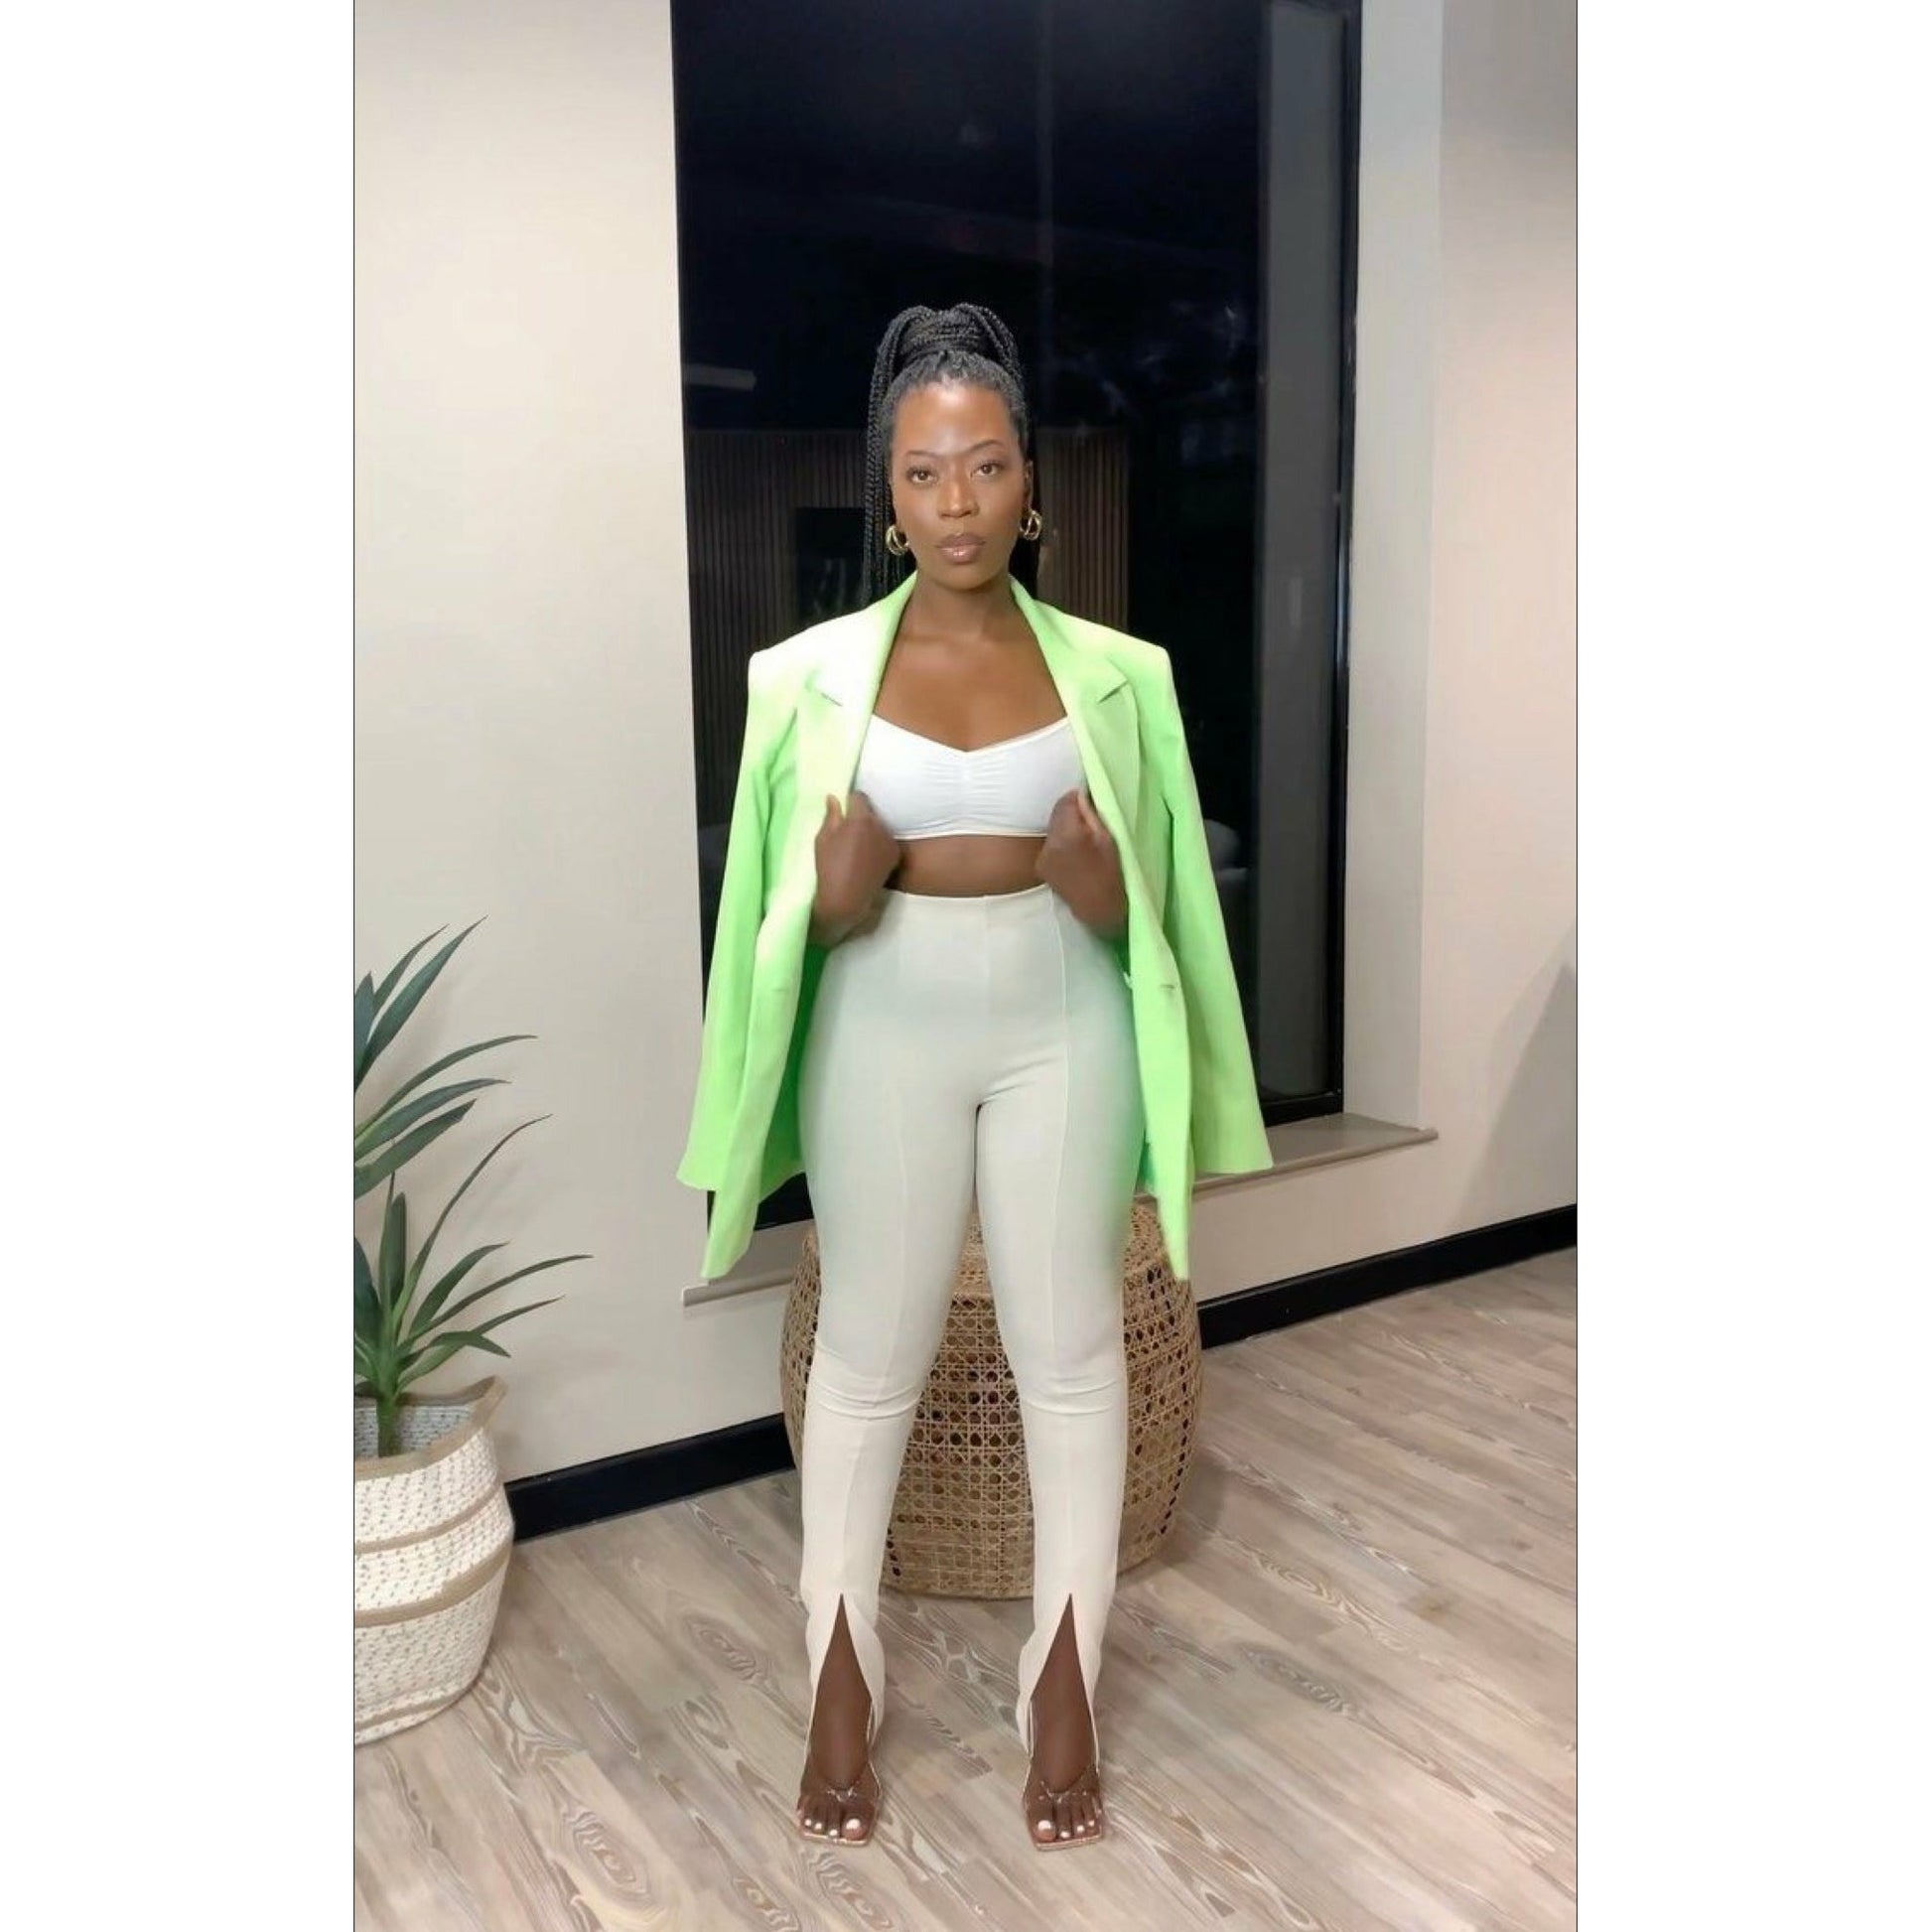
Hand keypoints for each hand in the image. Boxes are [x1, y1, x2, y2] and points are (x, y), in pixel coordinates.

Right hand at [812, 790, 900, 941]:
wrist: (847, 899)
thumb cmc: (829, 869)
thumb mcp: (823, 840)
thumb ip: (831, 816)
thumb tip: (834, 798)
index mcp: (859, 820)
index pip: (859, 797)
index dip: (850, 801)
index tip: (844, 810)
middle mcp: (879, 826)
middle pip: (871, 812)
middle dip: (861, 816)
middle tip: (849, 831)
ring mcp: (890, 840)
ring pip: (880, 826)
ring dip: (871, 830)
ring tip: (858, 846)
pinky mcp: (895, 854)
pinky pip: (886, 840)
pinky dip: (879, 844)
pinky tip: (868, 857)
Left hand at [1036, 787, 1126, 939]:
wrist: (1104, 915)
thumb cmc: (1118, 877)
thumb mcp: (1113, 840)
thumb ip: (1096, 813)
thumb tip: (1085, 793)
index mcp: (1069, 835)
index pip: (1067, 799)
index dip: (1082, 798)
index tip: (1095, 804)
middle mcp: (1049, 845)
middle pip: (1058, 813)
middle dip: (1074, 813)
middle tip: (1093, 821)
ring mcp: (1043, 859)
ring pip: (1054, 829)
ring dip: (1067, 828)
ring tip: (1086, 840)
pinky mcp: (1042, 869)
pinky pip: (1052, 845)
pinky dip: (1062, 844)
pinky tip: (1077, 855)